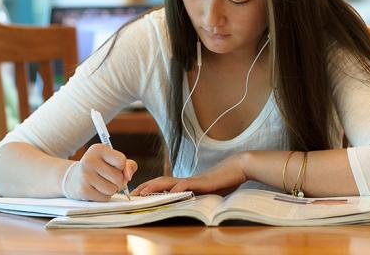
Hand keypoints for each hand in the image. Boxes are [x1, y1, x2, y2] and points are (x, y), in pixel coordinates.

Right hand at [64, 143, 137, 200]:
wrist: (74, 178)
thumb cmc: (100, 168)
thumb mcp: (113, 160)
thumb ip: (128, 165)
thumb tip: (128, 176)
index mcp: (98, 149)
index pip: (121, 161)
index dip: (122, 168)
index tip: (114, 167)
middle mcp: (89, 160)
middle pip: (118, 178)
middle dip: (118, 181)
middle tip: (108, 178)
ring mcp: (85, 175)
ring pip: (112, 189)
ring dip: (111, 190)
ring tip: (102, 184)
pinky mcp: (82, 190)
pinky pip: (104, 198)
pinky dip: (104, 196)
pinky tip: (96, 190)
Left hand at [131, 154, 246, 195]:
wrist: (236, 168)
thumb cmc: (222, 180)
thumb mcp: (205, 191)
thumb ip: (195, 195)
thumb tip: (185, 201)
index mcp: (185, 183)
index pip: (163, 184)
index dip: (149, 187)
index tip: (137, 193)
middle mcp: (186, 180)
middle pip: (161, 181)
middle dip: (146, 187)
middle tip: (133, 194)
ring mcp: (193, 180)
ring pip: (170, 182)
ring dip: (155, 187)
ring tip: (143, 192)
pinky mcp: (202, 182)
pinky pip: (187, 184)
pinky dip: (178, 188)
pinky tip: (171, 192)